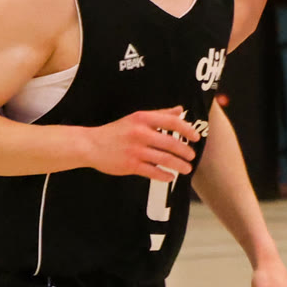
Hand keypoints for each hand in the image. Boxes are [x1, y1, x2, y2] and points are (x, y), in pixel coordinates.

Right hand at [85, 107, 201, 180]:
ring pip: (165, 159)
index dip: (187, 129)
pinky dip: (164, 175)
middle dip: (185, 151)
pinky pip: (153, 172)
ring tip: (186, 168)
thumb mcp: (135, 118)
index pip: (171, 122)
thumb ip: (159, 114)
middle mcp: (140, 133)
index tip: (196, 136)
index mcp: (142, 119)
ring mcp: (135, 150)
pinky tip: (170, 176)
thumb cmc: (115, 131)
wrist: (90, 145)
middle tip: (191, 155)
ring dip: (179, 165)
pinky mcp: (130, 165)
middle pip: (171, 142)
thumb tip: (180, 110)